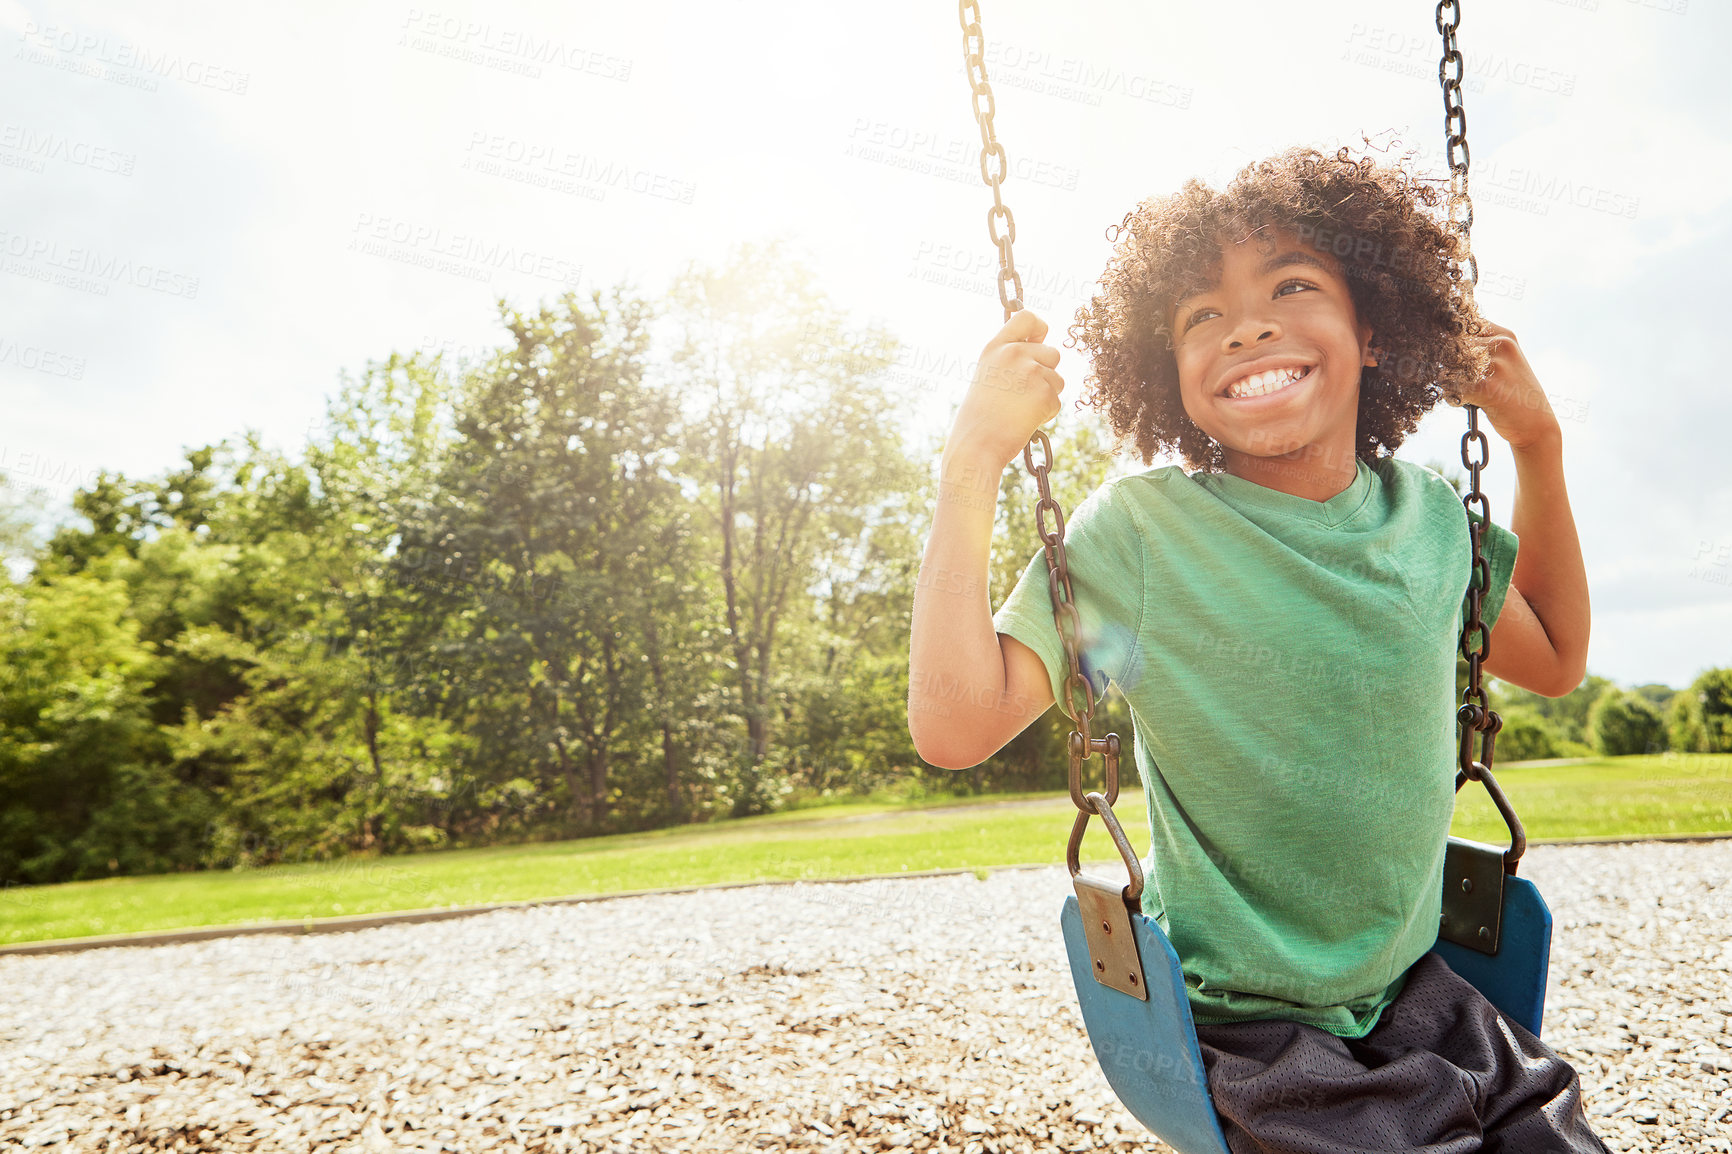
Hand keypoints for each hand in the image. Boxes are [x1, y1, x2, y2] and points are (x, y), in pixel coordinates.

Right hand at [947, 309, 1065, 471]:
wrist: (976, 446)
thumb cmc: (979, 417)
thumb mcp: (988, 376)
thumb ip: (1009, 359)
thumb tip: (1041, 347)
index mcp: (996, 347)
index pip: (1027, 317)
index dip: (1039, 328)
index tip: (1039, 340)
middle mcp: (1014, 353)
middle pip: (1053, 352)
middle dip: (1047, 373)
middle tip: (1022, 394)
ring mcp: (1031, 372)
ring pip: (1058, 379)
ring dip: (1047, 395)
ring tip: (1019, 410)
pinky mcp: (1044, 393)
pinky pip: (1057, 401)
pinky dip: (1046, 414)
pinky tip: (1024, 421)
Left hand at [1452, 320, 1559, 451]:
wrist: (1535, 424)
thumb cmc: (1510, 394)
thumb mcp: (1501, 361)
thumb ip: (1476, 348)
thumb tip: (1435, 341)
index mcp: (1503, 334)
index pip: (1460, 324)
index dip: (1447, 339)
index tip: (1445, 354)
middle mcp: (1501, 343)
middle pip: (1449, 345)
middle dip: (1444, 364)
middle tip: (1455, 380)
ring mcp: (1495, 364)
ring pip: (1446, 366)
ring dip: (1448, 382)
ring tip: (1463, 391)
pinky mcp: (1487, 387)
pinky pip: (1450, 387)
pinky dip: (1452, 398)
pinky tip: (1465, 401)